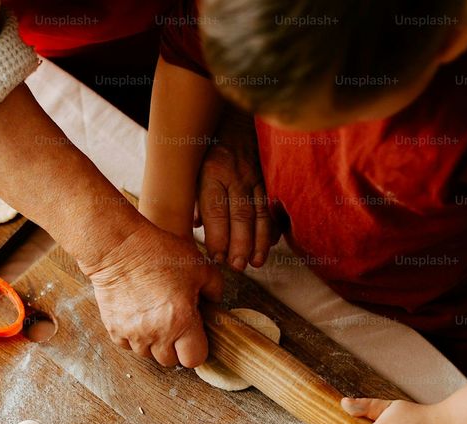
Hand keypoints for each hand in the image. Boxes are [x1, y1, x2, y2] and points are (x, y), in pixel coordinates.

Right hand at [85, 221, 222, 367]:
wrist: (118, 248)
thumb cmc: (158, 253)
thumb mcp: (199, 266)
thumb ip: (214, 289)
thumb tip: (214, 303)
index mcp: (181, 321)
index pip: (194, 359)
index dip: (197, 348)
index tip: (195, 336)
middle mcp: (156, 333)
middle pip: (170, 361)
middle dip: (176, 347)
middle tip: (176, 324)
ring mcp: (133, 334)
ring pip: (148, 354)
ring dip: (154, 342)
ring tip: (156, 318)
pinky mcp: (114, 329)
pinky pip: (128, 345)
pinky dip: (134, 337)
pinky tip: (139, 317)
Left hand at [195, 111, 271, 270]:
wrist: (235, 113)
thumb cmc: (208, 145)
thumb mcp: (192, 164)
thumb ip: (193, 196)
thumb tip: (195, 226)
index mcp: (211, 172)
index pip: (215, 210)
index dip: (217, 236)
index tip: (216, 257)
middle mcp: (235, 174)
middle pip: (240, 215)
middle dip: (240, 245)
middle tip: (237, 267)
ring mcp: (256, 175)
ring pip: (260, 212)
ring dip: (259, 241)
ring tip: (255, 262)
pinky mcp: (270, 175)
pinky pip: (274, 204)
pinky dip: (274, 225)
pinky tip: (271, 243)